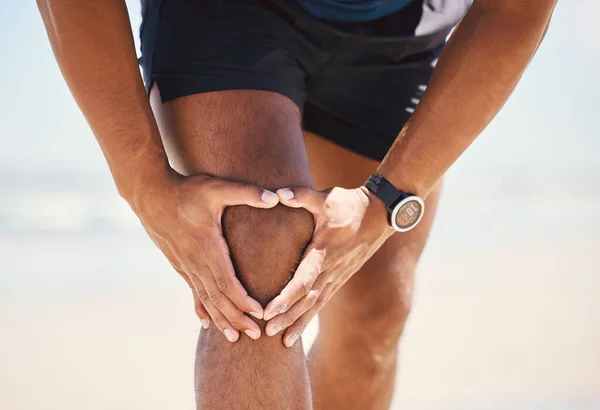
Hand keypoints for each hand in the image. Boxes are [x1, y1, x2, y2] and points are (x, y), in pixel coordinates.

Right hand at [133, 171, 279, 342]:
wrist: (150, 194)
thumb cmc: (186, 190)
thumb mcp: (217, 188)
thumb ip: (246, 193)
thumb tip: (275, 197)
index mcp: (207, 247)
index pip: (227, 282)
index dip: (243, 300)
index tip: (259, 314)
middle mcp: (195, 262)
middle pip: (217, 298)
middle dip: (236, 318)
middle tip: (255, 335)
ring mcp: (185, 265)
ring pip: (205, 299)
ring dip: (221, 319)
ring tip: (234, 338)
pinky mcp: (179, 264)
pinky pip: (193, 292)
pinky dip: (202, 309)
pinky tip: (205, 323)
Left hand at [263, 186, 393, 345]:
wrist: (380, 214)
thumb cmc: (350, 204)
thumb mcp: (326, 197)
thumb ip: (301, 196)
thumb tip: (277, 194)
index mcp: (323, 251)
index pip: (303, 280)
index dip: (285, 298)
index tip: (268, 311)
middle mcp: (330, 269)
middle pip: (306, 299)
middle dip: (286, 317)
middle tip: (266, 332)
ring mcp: (337, 276)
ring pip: (315, 305)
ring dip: (298, 323)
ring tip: (282, 343)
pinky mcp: (340, 278)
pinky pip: (323, 302)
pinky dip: (310, 317)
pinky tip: (298, 331)